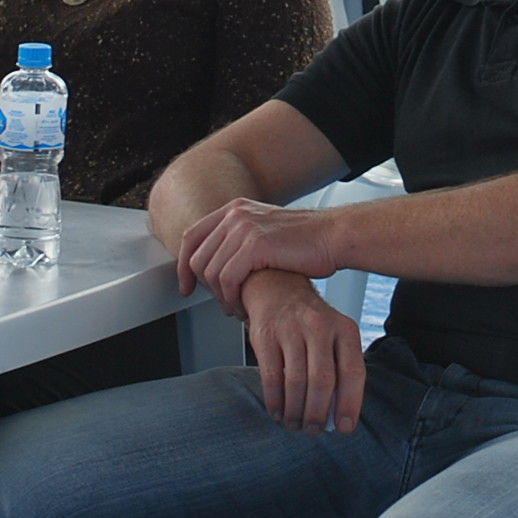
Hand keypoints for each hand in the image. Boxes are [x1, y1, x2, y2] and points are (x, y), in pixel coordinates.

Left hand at [176, 196, 341, 312]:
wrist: (333, 237)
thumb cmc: (306, 242)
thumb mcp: (265, 232)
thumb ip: (241, 241)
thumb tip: (219, 265)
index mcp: (234, 209)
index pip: (192, 237)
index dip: (184, 265)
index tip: (187, 286)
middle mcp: (235, 214)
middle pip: (198, 258)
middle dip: (205, 288)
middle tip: (221, 304)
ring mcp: (243, 228)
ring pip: (211, 272)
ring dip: (220, 298)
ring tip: (236, 309)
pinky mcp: (254, 245)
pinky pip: (227, 279)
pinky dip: (232, 299)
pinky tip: (243, 307)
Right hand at [238, 271, 366, 433]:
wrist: (277, 288)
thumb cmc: (311, 322)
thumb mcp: (334, 335)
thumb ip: (340, 369)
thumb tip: (337, 415)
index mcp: (345, 329)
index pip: (353, 371)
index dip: (350, 404)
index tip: (343, 427)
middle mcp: (320, 326)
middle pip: (322, 381)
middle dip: (318, 414)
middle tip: (314, 430)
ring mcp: (291, 329)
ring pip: (296, 382)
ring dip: (295, 412)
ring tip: (295, 424)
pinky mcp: (265, 334)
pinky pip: (271, 377)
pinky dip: (275, 402)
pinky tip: (278, 412)